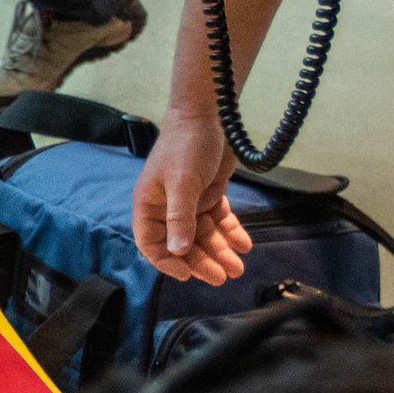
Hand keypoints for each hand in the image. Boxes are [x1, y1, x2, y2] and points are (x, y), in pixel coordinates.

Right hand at [133, 110, 250, 282]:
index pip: (152, 243)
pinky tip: (244, 244)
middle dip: (202, 261)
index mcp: (149, 205)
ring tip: (237, 267)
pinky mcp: (209, 194)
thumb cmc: (185, 146)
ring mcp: (190, 202)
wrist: (208, 115)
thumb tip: (178, 251)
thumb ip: (180, 218)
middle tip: (221, 277)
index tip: (186, 275)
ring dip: (220, 251)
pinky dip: (231, 232)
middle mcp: (167, 208)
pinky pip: (219, 220)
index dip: (167, 262)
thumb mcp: (183, 183)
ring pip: (204, 235)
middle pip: (182, 244)